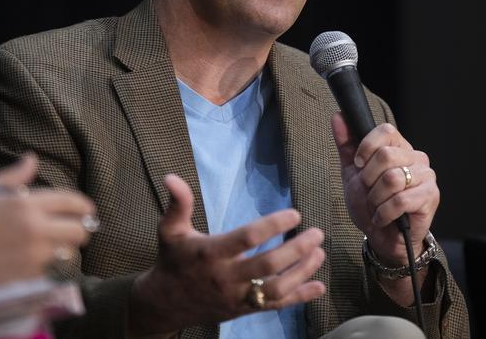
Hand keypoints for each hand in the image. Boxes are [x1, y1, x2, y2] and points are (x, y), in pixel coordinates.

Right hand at [0, 154, 95, 284]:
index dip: (84, 205)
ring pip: (67, 252)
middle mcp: (36, 230)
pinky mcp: (29, 277)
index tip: (87, 209)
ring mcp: (34, 256)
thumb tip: (31, 158)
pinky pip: (48, 269)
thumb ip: (13, 176)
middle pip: (79, 230)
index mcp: (27, 205)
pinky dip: (44, 265)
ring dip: (62, 248)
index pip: (71, 202)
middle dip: (79, 229)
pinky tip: (30, 260)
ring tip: (49, 245)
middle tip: (73, 229)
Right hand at [128, 174, 325, 335]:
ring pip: (276, 288)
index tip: (295, 213)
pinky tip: (319, 287)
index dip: (273, 225)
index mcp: (210, 253)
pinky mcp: (244, 309)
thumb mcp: (170, 231)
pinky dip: (299, 297)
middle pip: (268, 265)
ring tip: (320, 253)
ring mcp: (237, 296)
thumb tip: (171, 176)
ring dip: (302, 272)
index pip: (247, 238)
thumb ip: (178, 204)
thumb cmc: (173, 261)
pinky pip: (275, 306)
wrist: (165, 304)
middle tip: (317, 233)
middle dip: (297, 249)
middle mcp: (226, 277)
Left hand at [331, 112, 438, 266]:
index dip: (367, 147)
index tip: (359, 165)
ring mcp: (426, 177)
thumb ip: (346, 144)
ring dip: (375, 199)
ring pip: (392, 179)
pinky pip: (400, 200)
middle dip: (368, 179)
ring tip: (376, 206)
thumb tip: (337, 116)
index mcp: (399, 147)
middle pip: (386, 155)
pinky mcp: (430, 197)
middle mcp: (416, 158)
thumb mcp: (353, 173)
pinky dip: (384, 213)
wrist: (383, 237)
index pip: (386, 130)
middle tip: (369, 192)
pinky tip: (383, 217)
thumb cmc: (371, 204)